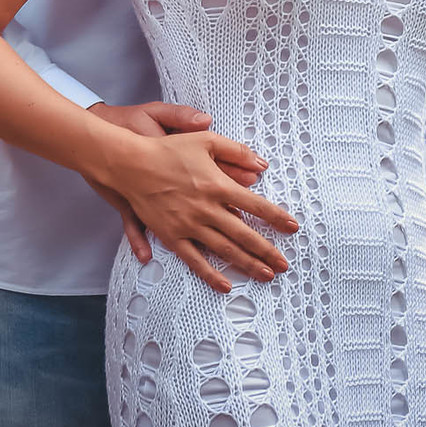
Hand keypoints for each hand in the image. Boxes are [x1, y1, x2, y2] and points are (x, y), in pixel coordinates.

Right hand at [91, 123, 298, 294]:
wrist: (132, 165)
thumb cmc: (170, 150)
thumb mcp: (205, 140)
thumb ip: (236, 151)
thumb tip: (262, 165)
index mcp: (217, 185)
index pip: (255, 205)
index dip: (276, 217)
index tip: (293, 228)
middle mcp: (207, 209)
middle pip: (244, 234)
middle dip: (267, 250)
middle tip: (285, 264)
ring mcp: (189, 226)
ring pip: (225, 250)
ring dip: (247, 264)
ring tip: (266, 275)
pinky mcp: (172, 237)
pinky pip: (195, 260)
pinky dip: (211, 275)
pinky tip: (226, 286)